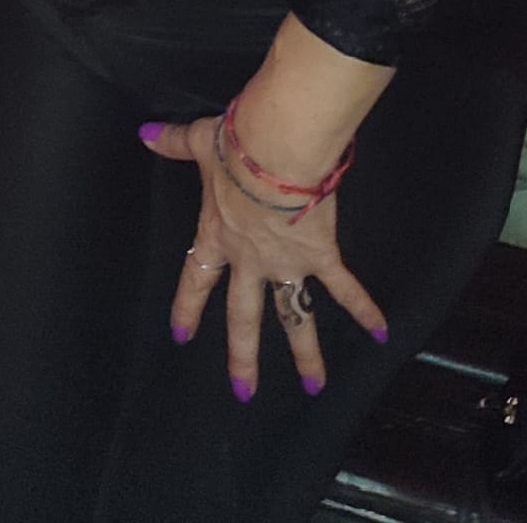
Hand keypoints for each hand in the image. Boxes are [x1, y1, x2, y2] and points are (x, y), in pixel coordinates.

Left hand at [140, 114, 387, 399]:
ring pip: (295, 317)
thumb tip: (145, 135)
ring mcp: (286, 263)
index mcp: (217, 236)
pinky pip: (344, 288)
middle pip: (244, 316)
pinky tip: (381, 333)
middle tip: (243, 392)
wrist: (276, 149)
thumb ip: (173, 144)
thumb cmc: (235, 146)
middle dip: (243, 356)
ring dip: (306, 353)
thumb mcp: (198, 143)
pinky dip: (364, 308)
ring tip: (314, 386)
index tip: (180, 335)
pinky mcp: (320, 254)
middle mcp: (250, 260)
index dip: (187, 307)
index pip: (196, 279)